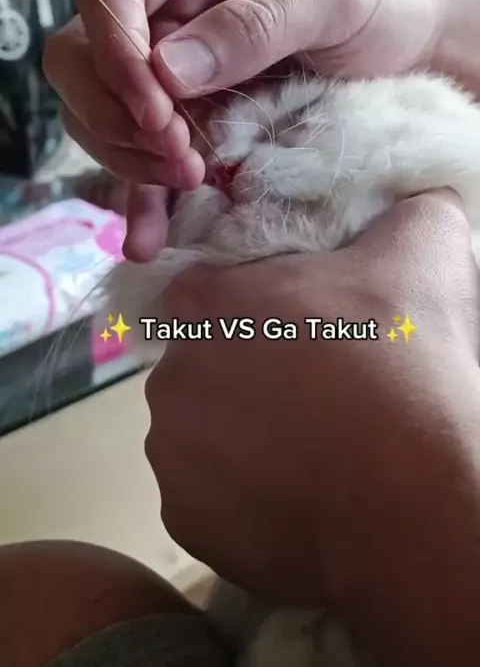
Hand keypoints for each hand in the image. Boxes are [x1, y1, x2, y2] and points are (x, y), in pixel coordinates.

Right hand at [43, 0, 450, 260]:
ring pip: (99, 112)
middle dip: (119, 113)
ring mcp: (167, 63)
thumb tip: (168, 70)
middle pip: (82, 56)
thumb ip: (252, 25)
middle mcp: (163, 2)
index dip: (115, 51)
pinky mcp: (183, 116)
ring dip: (130, 156)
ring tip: (193, 181)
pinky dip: (141, 196)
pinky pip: (139, 156)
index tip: (158, 108)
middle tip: (181, 153)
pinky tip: (149, 237)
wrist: (410, 46)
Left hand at [145, 191, 479, 666]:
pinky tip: (296, 492)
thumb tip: (419, 196)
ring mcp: (171, 454)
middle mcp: (167, 376)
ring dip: (245, 437)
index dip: (257, 308)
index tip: (301, 329)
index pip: (210, 292)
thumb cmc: (403, 364)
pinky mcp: (185, 521)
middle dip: (251, 373)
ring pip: (203, 434)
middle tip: (317, 389)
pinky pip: (209, 497)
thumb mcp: (421, 253)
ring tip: (311, 446)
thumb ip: (407, 209)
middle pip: (206, 364)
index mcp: (203, 305)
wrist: (415, 498)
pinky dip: (242, 496)